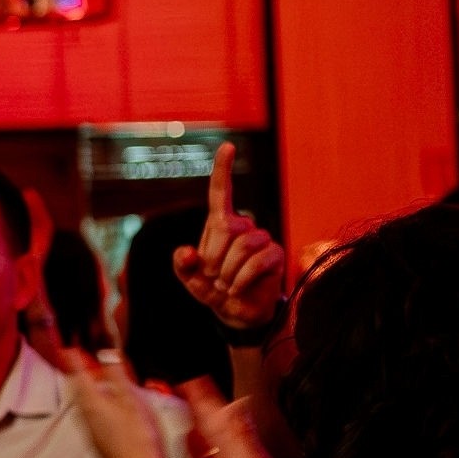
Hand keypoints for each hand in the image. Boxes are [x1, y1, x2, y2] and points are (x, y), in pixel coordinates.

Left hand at [66, 348, 168, 457]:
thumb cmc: (140, 438)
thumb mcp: (132, 399)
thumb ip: (118, 374)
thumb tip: (107, 353)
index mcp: (92, 401)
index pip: (76, 372)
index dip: (73, 356)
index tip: (71, 344)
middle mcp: (85, 415)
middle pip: (77, 387)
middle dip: (79, 371)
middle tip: (83, 358)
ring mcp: (90, 430)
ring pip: (84, 402)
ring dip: (89, 387)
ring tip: (99, 378)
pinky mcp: (99, 441)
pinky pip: (92, 415)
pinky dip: (98, 403)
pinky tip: (111, 404)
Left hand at [173, 142, 285, 333]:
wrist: (236, 311)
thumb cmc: (212, 288)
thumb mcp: (190, 279)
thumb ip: (182, 265)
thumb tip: (188, 252)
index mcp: (220, 224)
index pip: (221, 191)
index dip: (222, 169)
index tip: (227, 146)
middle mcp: (243, 226)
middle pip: (228, 228)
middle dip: (215, 257)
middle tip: (213, 277)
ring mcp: (262, 239)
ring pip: (244, 245)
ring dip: (228, 271)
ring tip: (225, 285)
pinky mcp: (276, 254)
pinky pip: (259, 260)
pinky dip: (242, 278)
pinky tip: (236, 289)